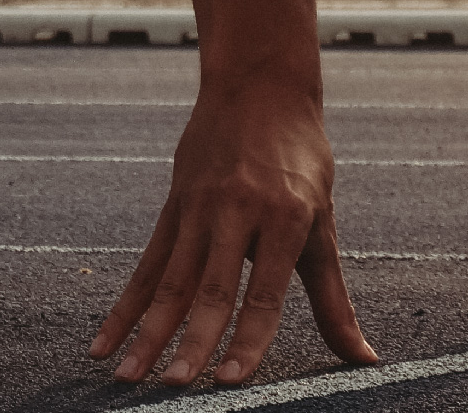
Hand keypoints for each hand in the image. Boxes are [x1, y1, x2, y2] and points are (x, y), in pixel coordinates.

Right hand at [90, 78, 377, 385]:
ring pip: (169, 280)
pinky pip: (145, 265)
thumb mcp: (322, 223)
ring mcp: (198, 208)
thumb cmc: (302, 160)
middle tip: (174, 387)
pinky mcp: (172, 206)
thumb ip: (333, 298)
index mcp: (284, 218)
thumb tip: (365, 359)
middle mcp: (237, 212)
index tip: (231, 381)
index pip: (264, 292)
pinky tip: (103, 342)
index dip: (248, 339)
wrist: (259, 84)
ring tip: (127, 378)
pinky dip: (124, 308)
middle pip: (211, 289)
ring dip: (147, 333)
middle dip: (191, 341)